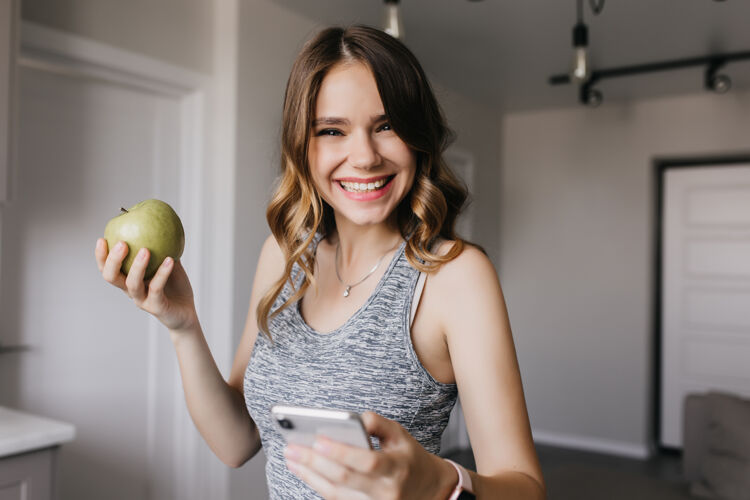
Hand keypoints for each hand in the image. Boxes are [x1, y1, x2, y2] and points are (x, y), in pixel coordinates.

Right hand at [95, 238, 198, 331]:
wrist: (186, 312)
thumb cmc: (174, 286)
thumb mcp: (167, 263)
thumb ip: (161, 246)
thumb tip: (157, 222)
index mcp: (128, 279)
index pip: (107, 268)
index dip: (101, 256)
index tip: (102, 238)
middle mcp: (131, 290)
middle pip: (112, 277)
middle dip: (113, 260)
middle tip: (122, 243)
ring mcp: (142, 300)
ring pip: (132, 284)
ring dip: (137, 266)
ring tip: (146, 250)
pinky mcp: (156, 307)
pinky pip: (157, 288)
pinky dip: (162, 273)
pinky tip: (170, 260)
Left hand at [283, 411, 456, 499]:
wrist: (428, 491)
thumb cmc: (409, 458)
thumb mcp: (401, 435)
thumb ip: (378, 424)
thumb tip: (355, 418)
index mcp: (397, 468)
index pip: (367, 462)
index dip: (341, 452)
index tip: (318, 439)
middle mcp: (385, 492)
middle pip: (344, 479)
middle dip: (315, 463)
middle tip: (292, 447)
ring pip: (335, 493)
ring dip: (309, 475)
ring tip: (291, 457)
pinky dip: (317, 485)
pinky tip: (304, 471)